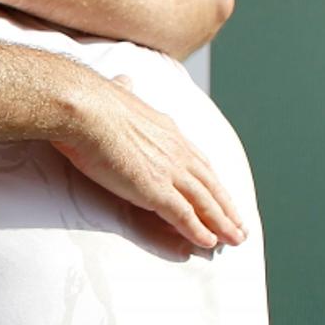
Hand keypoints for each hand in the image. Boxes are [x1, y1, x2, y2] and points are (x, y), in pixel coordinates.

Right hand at [53, 74, 245, 249]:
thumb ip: (124, 93)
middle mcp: (176, 151)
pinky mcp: (155, 190)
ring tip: (234, 239)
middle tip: (238, 224)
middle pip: (209, 184)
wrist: (85, 109)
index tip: (221, 194)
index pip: (197, 160)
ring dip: (221, 223)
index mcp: (167, 130)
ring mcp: (168, 171)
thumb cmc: (92, 102)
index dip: (211, 180)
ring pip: (204, 202)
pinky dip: (197, 230)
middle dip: (226, 207)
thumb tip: (124, 82)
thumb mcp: (116, 92)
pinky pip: (183, 215)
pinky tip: (207, 243)